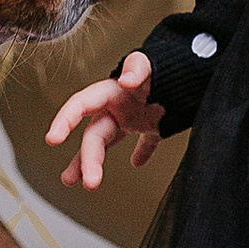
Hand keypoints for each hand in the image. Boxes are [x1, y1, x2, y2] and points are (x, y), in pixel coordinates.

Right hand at [46, 55, 166, 190]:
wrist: (195, 66)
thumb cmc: (169, 63)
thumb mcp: (150, 63)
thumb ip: (137, 67)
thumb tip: (126, 80)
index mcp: (112, 91)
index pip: (80, 105)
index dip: (65, 120)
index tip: (53, 139)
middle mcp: (117, 106)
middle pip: (94, 135)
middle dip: (88, 160)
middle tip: (90, 183)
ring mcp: (134, 116)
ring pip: (107, 143)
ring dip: (94, 163)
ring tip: (87, 184)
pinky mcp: (154, 124)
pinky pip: (144, 142)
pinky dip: (141, 152)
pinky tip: (137, 163)